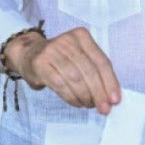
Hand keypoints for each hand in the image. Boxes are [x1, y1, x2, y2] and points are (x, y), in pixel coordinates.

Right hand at [6, 27, 120, 113]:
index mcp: (81, 35)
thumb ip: (95, 71)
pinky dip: (71, 97)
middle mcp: (66, 40)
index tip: (115, 100)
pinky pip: (60, 85)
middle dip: (99, 93)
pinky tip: (77, 103)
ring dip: (85, 96)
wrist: (29, 54)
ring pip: (75, 78)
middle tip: (104, 109)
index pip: (101, 61)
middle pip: (89, 70)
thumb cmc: (61, 59)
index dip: (110, 82)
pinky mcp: (40, 64)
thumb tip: (111, 96)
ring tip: (89, 105)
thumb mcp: (80, 57)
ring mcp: (51, 50)